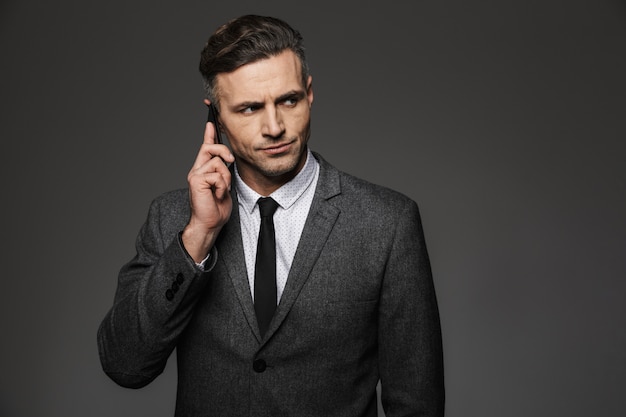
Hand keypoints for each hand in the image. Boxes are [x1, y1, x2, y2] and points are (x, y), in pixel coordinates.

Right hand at [182, 120, 234, 261]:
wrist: (209, 223)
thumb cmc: (217, 208)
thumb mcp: (224, 186)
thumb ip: (224, 172)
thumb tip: (227, 160)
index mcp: (204, 169)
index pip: (206, 146)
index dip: (209, 132)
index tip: (212, 120)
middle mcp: (197, 169)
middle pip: (212, 148)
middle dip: (224, 153)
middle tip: (230, 162)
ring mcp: (195, 174)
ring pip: (219, 163)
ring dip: (226, 179)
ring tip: (221, 191)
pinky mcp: (196, 180)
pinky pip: (217, 174)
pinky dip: (222, 186)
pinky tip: (217, 194)